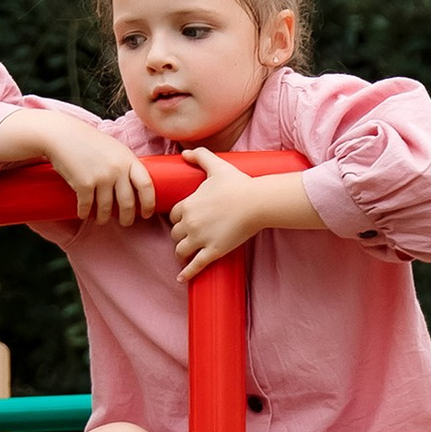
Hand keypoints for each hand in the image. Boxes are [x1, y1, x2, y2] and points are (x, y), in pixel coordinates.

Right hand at [0, 107, 153, 227]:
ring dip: (104, 218)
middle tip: (125, 222)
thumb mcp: (114, 149)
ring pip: (107, 209)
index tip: (146, 213)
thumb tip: (134, 187)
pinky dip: (85, 213)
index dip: (149, 203)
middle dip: (127, 218)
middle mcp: (117, 169)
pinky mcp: (84, 185)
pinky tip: (84, 214)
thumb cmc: (89, 142)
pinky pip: (87, 207)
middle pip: (127, 203)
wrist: (61, 136)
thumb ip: (125, 165)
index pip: (146, 186)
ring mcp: (101, 177)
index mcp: (128, 159)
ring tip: (102, 219)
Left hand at [169, 143, 271, 281]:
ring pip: (181, 251)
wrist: (256, 202)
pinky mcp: (213, 252)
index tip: (184, 221)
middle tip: (189, 236)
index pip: (173, 216)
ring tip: (187, 253)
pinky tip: (181, 278)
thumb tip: (184, 153)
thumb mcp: (217, 166)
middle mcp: (190, 223)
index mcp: (188, 205)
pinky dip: (187, 274)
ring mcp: (201, 239)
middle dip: (181, 235)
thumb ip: (199, 156)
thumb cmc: (238, 183)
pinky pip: (195, 266)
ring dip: (183, 252)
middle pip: (175, 234)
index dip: (179, 219)